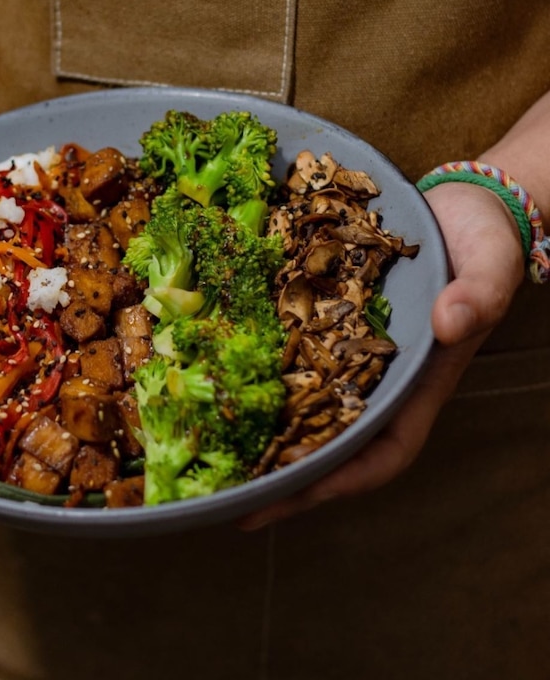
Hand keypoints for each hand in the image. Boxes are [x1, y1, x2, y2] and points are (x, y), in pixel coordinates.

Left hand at [239, 181, 524, 528]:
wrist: (459, 205)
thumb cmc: (483, 241)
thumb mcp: (490, 265)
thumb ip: (477, 295)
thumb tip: (449, 323)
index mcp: (420, 381)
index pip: (388, 450)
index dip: (345, 478)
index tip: (297, 495)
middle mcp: (381, 378)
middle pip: (334, 444)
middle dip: (290, 479)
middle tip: (237, 505)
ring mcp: (352, 354)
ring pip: (308, 410)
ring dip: (269, 439)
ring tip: (220, 463)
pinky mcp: (332, 326)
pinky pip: (297, 362)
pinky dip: (268, 381)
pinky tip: (231, 387)